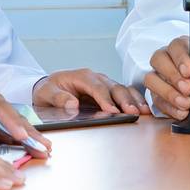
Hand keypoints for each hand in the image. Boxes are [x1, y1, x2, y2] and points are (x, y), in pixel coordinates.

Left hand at [0, 84, 51, 157]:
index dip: (12, 122)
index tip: (21, 135)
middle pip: (13, 116)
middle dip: (28, 132)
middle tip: (42, 145)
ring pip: (17, 124)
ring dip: (31, 137)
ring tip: (45, 150)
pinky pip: (13, 132)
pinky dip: (24, 141)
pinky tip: (36, 149)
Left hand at [32, 68, 148, 115]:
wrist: (50, 89)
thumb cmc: (49, 90)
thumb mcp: (46, 93)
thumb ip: (58, 98)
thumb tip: (72, 104)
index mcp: (82, 76)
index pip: (97, 87)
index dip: (105, 99)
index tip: (112, 111)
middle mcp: (96, 78)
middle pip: (113, 87)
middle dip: (124, 100)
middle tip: (132, 112)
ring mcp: (104, 84)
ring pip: (122, 89)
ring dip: (133, 100)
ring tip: (143, 112)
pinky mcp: (109, 92)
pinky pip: (124, 94)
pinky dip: (135, 100)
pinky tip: (143, 109)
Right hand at [141, 36, 189, 120]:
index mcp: (187, 48)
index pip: (177, 44)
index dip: (181, 56)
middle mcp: (170, 59)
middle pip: (159, 58)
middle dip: (173, 75)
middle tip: (188, 89)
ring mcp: (161, 76)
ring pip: (152, 77)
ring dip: (167, 92)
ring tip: (185, 104)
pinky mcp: (157, 93)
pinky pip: (154, 97)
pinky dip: (167, 106)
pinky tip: (181, 112)